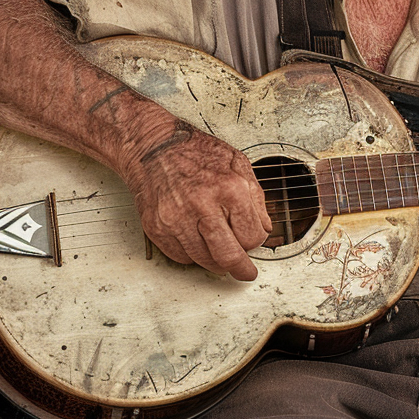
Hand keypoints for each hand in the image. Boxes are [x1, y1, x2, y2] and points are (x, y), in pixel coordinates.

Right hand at [122, 121, 272, 279]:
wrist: (153, 146)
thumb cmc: (194, 151)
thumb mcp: (238, 163)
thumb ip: (256, 197)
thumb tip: (265, 226)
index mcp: (229, 188)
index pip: (252, 236)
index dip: (256, 241)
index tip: (254, 241)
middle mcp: (202, 205)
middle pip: (228, 256)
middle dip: (241, 268)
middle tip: (245, 272)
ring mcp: (176, 219)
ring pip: (204, 261)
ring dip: (216, 261)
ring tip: (220, 251)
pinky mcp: (157, 228)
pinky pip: (180, 257)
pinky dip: (192, 254)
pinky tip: (197, 239)